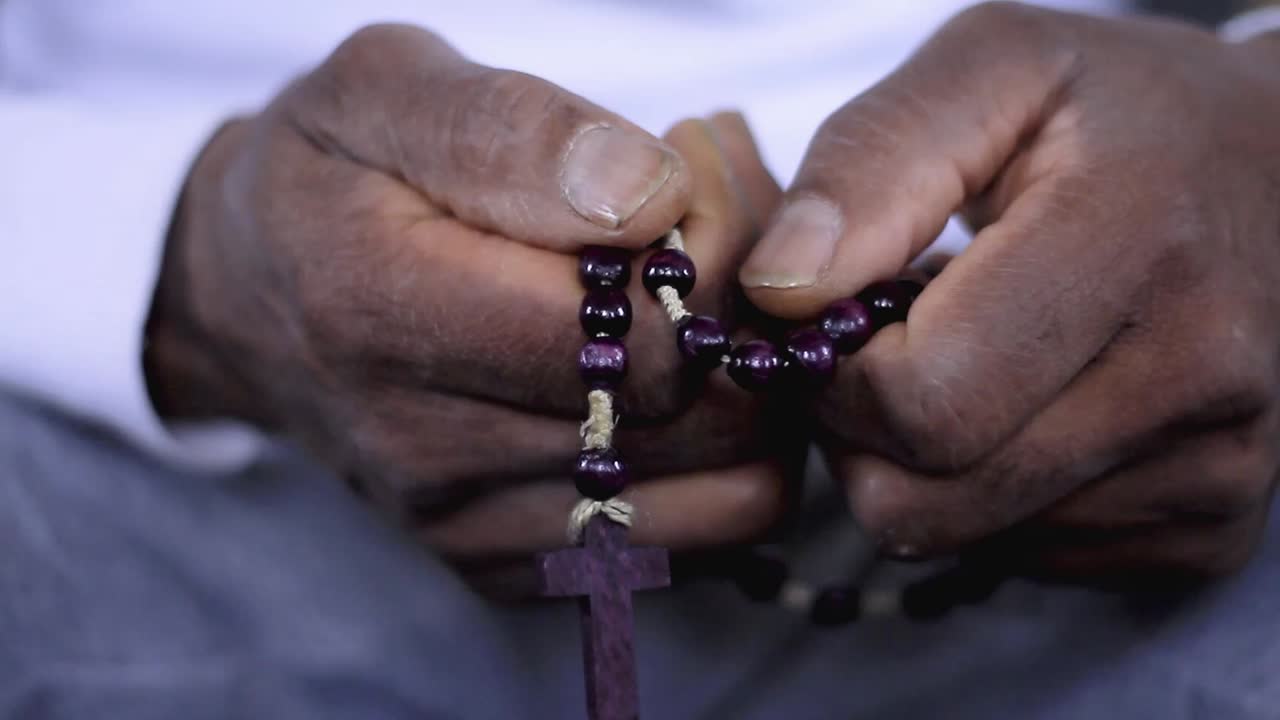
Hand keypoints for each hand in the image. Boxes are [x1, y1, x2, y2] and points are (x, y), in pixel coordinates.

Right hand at [144, 25, 792, 564]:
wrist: (247, 296)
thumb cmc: (327, 175)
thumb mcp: (385, 92)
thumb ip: (513, 133)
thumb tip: (646, 199)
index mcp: (388, 316)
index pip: (641, 343)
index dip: (714, 256)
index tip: (688, 185)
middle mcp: (427, 451)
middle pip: (703, 424)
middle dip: (748, 320)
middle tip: (712, 238)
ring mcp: (469, 528)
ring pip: (725, 496)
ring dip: (758, 397)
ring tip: (700, 311)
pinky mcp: (502, 566)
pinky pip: (690, 543)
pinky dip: (719, 462)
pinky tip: (669, 380)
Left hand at [739, 3, 1279, 583]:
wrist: (1276, 167)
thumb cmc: (1114, 110)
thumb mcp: (990, 69)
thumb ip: (869, 162)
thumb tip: (778, 290)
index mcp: (1139, 240)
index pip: (922, 401)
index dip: (837, 372)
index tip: (842, 316)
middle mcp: (1202, 375)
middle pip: (928, 501)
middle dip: (861, 433)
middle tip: (885, 347)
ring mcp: (1220, 469)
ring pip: (966, 539)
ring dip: (925, 464)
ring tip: (972, 358)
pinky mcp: (1213, 531)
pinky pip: (1027, 557)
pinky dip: (993, 492)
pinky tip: (1030, 402)